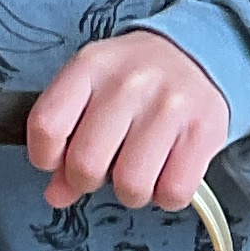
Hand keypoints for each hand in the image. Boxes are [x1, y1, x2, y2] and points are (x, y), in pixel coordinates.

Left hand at [29, 31, 233, 212]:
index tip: (57, 160)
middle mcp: (130, 83)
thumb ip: (67, 140)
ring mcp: (170, 106)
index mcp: (92, 67)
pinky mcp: (203, 131)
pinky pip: (173, 192)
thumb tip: (56, 195)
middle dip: (88, 180)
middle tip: (103, 168)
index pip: (47, 126)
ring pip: (131, 185)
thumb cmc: (137, 79)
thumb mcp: (93, 91)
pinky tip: (165, 174)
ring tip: (137, 172)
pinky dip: (166, 196)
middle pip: (86, 164)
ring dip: (130, 192)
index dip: (45, 156)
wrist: (198, 54)